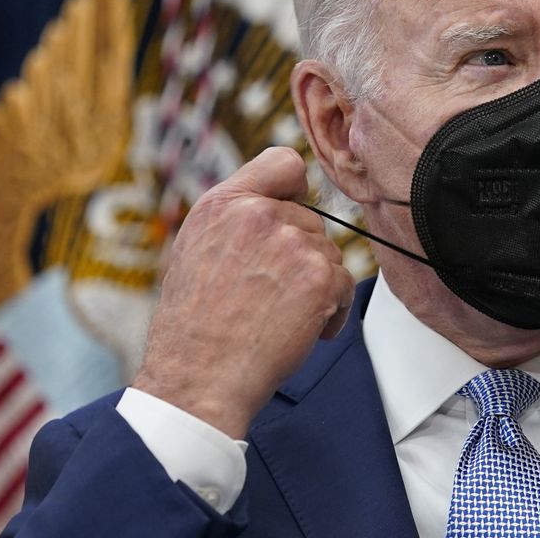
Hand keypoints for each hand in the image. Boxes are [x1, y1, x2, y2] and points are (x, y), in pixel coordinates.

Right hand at [133, 147, 355, 437]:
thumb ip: (237, 220)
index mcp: (223, 203)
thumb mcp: (196, 250)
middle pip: (312, 220)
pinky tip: (300, 331)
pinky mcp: (319, 277)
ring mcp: (292, 243)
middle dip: (301, 255)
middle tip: (269, 293)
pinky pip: (344, 284)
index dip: (295, 188)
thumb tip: (278, 205)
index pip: (284, 162)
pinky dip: (331, 311)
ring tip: (277, 315)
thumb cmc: (194, 326)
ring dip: (315, 285)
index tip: (291, 211)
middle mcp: (258, 214)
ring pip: (329, 253)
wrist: (199, 378)